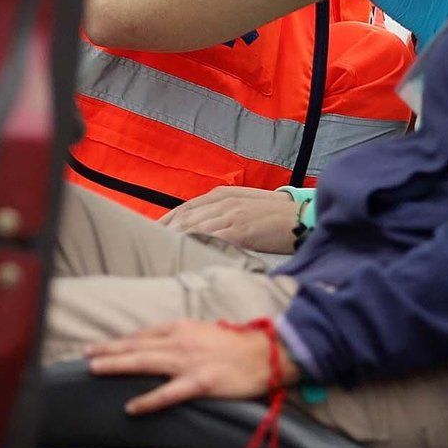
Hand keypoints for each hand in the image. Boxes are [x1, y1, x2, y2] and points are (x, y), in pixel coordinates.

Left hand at [87, 320, 296, 414]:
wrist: (264, 354)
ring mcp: (189, 362)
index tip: (101, 346)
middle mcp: (180, 341)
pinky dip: (148, 400)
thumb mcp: (202, 331)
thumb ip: (179, 335)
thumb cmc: (235, 344)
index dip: (120, 340)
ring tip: (95, 369)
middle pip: (136, 345)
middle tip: (86, 353)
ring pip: (145, 362)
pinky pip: (168, 393)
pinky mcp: (200, 382)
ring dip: (117, 365)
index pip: (143, 333)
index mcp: (181, 327)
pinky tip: (131, 407)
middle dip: (108, 349)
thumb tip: (156, 342)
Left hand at [159, 186, 300, 253]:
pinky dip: (194, 244)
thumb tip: (204, 226)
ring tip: (158, 252)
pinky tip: (182, 253)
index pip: (186, 207)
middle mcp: (223, 202)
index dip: (167, 219)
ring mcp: (231, 215)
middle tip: (147, 244)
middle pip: (184, 216)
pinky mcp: (240, 230)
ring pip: (193, 226)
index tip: (152, 230)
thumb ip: (224, 211)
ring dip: (174, 239)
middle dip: (164, 230)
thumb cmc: (275, 216)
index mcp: (223, 195)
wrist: (301, 217)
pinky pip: (210, 237)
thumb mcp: (245, 206)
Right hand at [348, 0, 447, 42]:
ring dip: (429, 34)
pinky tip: (415, 45)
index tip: (422, 12)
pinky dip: (422, 46)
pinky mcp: (426, 21)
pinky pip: (429, 40)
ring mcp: (440, 5)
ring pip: (440, 29)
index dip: (436, 9)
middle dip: (434, 22)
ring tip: (415, 35)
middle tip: (417, 25)